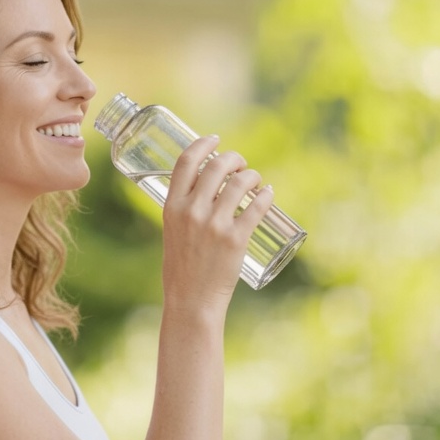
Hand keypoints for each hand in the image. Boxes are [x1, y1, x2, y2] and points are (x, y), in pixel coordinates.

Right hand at [160, 136, 274, 315]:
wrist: (191, 300)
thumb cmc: (181, 268)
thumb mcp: (172, 232)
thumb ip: (185, 210)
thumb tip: (206, 189)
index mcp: (171, 207)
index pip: (185, 162)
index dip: (203, 144)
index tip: (216, 139)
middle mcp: (192, 211)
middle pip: (217, 166)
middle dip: (234, 158)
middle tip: (241, 165)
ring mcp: (215, 224)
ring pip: (240, 182)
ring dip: (252, 175)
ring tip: (255, 181)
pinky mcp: (236, 239)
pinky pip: (257, 206)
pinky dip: (266, 195)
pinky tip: (268, 193)